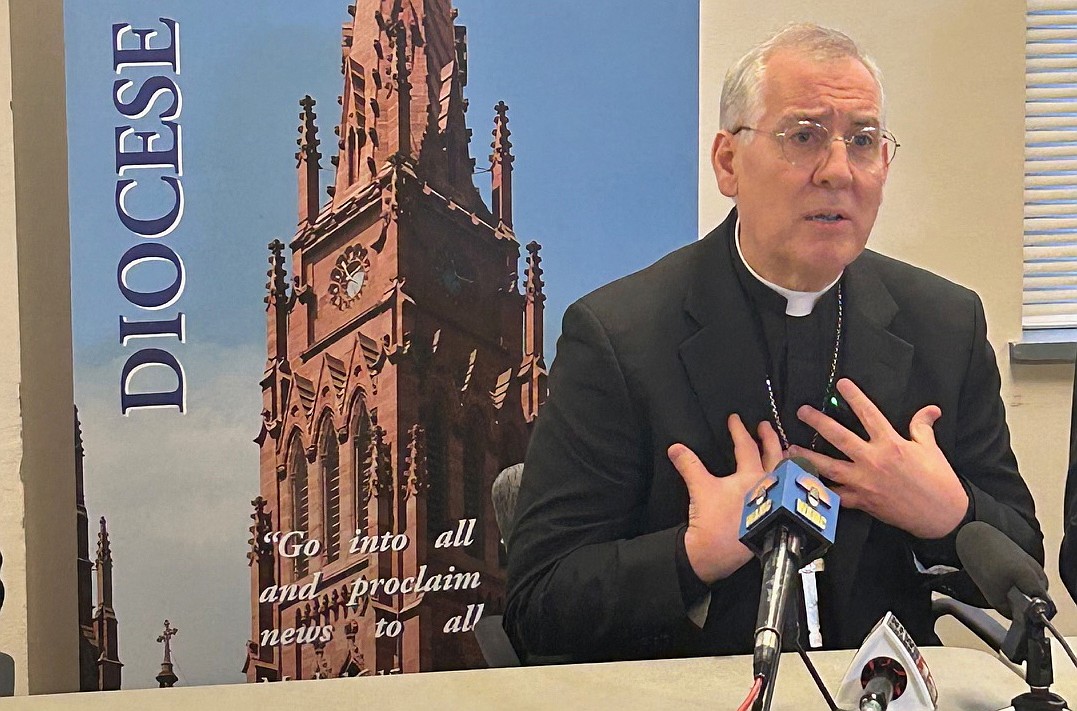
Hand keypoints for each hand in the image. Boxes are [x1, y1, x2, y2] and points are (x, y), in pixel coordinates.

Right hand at [668, 414, 783, 583]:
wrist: (716, 554)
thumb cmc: (712, 521)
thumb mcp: (699, 488)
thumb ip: (689, 464)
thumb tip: (675, 447)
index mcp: (751, 476)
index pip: (746, 446)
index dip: (739, 430)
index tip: (735, 419)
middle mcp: (768, 487)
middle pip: (774, 457)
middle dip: (770, 438)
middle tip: (765, 426)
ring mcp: (775, 502)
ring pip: (786, 476)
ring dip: (784, 460)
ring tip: (784, 450)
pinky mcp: (774, 516)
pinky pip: (787, 494)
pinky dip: (788, 483)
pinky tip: (784, 483)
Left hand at [792, 378, 968, 539]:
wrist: (942, 515)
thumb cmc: (938, 480)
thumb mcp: (931, 449)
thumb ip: (922, 426)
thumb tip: (930, 409)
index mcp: (891, 444)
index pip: (869, 414)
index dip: (855, 397)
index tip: (841, 383)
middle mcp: (873, 461)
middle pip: (840, 437)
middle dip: (819, 422)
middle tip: (802, 411)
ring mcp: (864, 482)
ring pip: (829, 466)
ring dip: (808, 457)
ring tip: (790, 449)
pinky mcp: (862, 501)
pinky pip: (835, 495)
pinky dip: (819, 490)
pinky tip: (802, 483)